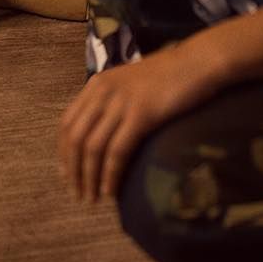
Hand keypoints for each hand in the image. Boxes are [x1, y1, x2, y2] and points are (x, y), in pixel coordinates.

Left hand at [58, 42, 224, 202]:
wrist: (199, 62)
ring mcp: (121, 102)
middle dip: (73, 171)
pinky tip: (111, 191)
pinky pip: (117, 152)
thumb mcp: (131, 84)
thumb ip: (112, 103)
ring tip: (92, 199)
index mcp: (97, 84)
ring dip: (89, 178)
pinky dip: (110, 175)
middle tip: (78, 194)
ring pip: (93, 148)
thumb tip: (101, 138)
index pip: (67, 123)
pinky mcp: (141, 114)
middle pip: (75, 138)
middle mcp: (103, 91)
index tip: (67, 176)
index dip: (63, 154)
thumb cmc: (170, 75)